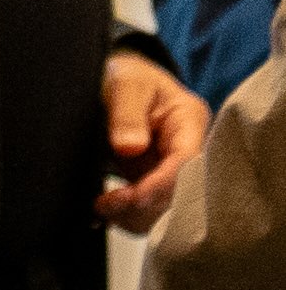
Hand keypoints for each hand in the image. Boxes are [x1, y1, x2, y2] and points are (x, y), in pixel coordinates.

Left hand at [100, 52, 211, 233]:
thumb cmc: (125, 74)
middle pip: (180, 192)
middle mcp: (185, 149)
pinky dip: (126, 214)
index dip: (162, 184)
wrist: (115, 76)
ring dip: (134, 215)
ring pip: (164, 207)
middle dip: (146, 205)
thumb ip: (127, 112)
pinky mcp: (150, 178)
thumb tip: (129, 148)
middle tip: (106, 205)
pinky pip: (145, 206)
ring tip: (101, 209)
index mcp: (189, 122)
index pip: (187, 163)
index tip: (131, 196)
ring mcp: (168, 167)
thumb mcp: (125, 81)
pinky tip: (101, 214)